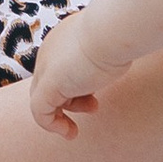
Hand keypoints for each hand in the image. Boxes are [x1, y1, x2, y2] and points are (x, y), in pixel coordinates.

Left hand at [30, 18, 110, 137]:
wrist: (112, 29)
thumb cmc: (120, 33)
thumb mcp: (112, 43)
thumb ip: (108, 51)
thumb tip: (122, 54)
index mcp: (63, 39)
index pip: (60, 67)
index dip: (75, 85)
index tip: (96, 95)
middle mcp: (50, 52)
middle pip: (48, 84)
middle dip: (69, 101)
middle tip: (94, 106)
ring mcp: (46, 68)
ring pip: (42, 99)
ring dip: (60, 117)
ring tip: (76, 128)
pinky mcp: (48, 85)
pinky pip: (40, 111)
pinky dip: (51, 125)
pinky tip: (69, 132)